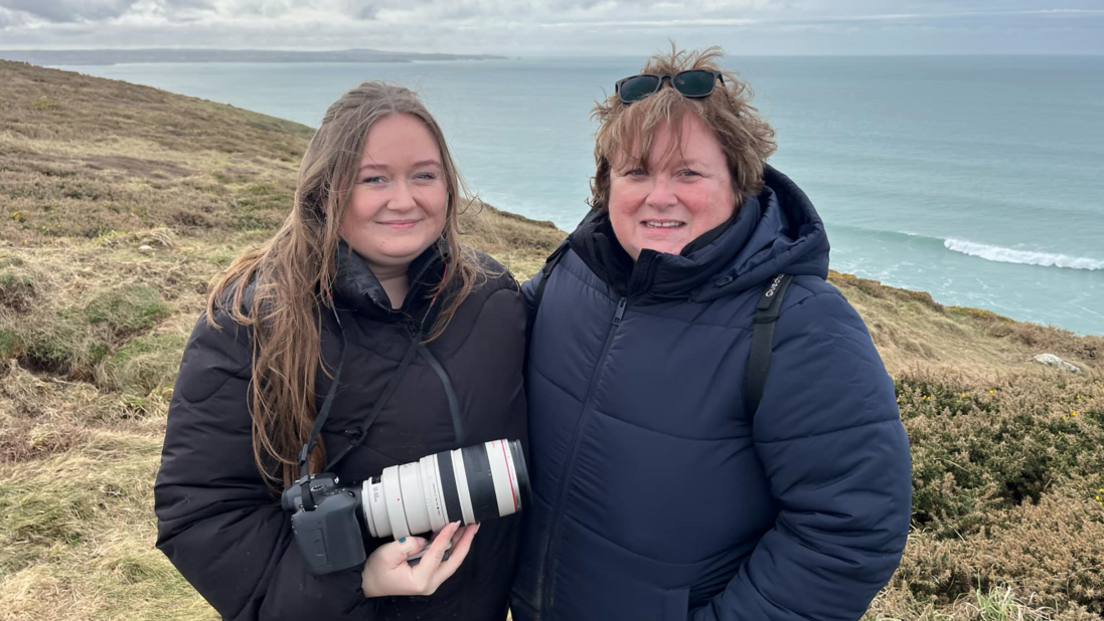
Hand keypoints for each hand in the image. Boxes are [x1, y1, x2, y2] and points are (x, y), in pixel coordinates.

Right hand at [360, 521, 478, 597]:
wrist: (369, 582)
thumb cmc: (376, 571)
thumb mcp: (387, 555)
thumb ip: (406, 545)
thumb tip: (422, 540)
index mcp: (421, 580)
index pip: (438, 554)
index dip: (446, 536)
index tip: (454, 522)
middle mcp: (430, 582)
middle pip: (454, 560)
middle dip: (466, 541)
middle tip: (473, 524)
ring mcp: (431, 579)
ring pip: (451, 559)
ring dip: (461, 542)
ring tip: (469, 526)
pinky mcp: (429, 573)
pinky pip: (444, 558)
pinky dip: (451, 545)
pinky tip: (455, 533)